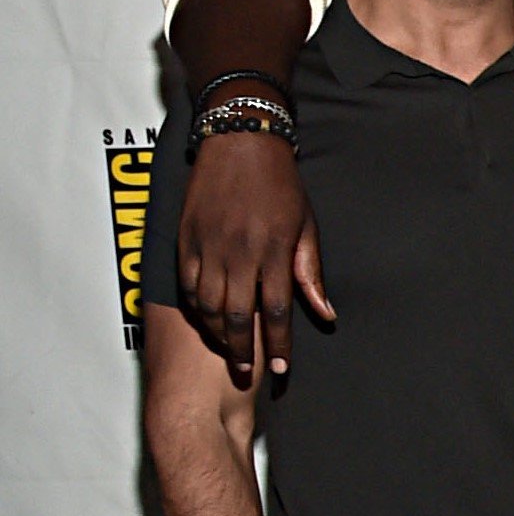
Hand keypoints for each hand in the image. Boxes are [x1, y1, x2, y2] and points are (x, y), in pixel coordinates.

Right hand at [180, 131, 330, 385]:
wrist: (240, 143)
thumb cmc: (281, 186)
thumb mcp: (306, 227)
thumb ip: (310, 273)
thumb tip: (326, 313)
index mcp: (273, 251)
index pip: (276, 311)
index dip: (279, 344)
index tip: (282, 368)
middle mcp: (239, 252)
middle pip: (238, 316)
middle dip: (244, 349)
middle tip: (247, 372)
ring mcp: (208, 246)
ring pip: (208, 305)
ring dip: (218, 333)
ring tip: (230, 351)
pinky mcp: (185, 239)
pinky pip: (187, 284)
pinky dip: (196, 308)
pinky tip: (207, 320)